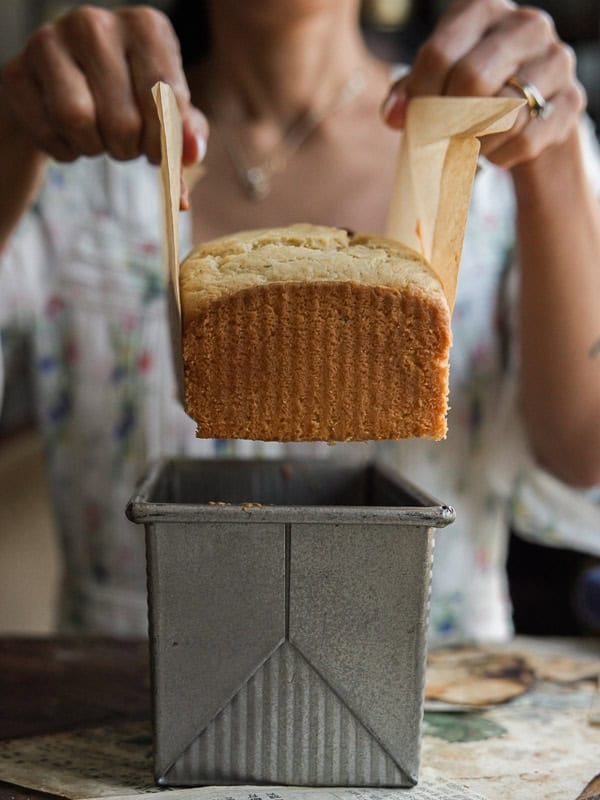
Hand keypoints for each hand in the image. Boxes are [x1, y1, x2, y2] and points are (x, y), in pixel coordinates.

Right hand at [0, 5, 207, 166]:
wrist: (64, 96)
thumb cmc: (129, 102)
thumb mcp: (167, 115)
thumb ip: (187, 134)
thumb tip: (192, 153)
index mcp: (146, 26)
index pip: (165, 100)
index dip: (164, 142)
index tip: (160, 152)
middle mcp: (96, 23)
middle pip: (123, 120)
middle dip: (129, 149)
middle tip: (126, 144)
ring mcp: (50, 41)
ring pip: (79, 121)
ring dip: (95, 149)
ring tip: (99, 139)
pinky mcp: (17, 71)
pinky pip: (49, 133)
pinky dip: (65, 151)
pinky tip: (69, 134)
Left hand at [382, 0, 585, 169]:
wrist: (528, 110)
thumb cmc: (469, 93)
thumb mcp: (435, 83)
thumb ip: (407, 94)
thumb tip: (394, 116)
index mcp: (482, 10)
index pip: (440, 53)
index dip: (421, 95)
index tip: (415, 119)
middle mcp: (525, 25)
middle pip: (472, 79)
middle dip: (448, 119)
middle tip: (440, 137)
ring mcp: (555, 60)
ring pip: (503, 112)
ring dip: (474, 142)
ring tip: (468, 145)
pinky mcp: (571, 100)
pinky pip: (526, 138)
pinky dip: (501, 156)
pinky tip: (494, 152)